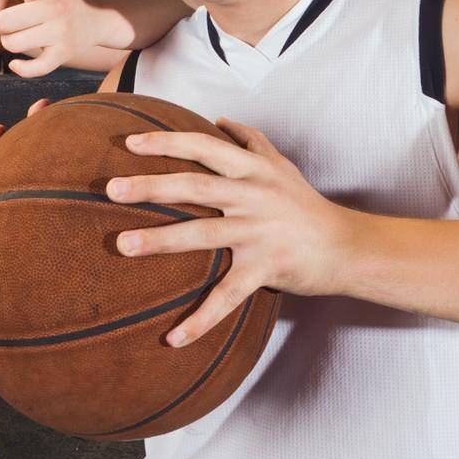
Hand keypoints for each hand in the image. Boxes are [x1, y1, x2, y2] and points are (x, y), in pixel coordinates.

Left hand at [0, 0, 124, 77]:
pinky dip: (20, 68)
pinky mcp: (63, 54)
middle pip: (2, 22)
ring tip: (20, 35)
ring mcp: (60, 33)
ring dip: (9, 41)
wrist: (96, 17)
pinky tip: (15, 63)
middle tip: (10, 22)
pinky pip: (34, 69)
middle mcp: (55, 9)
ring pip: (12, 44)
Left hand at [105, 117, 350, 347]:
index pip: (203, 147)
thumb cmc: (308, 205)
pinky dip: (200, 320)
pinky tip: (172, 338)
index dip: (167, 142)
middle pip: (193, 187)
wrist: (347, 247)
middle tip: (110, 189)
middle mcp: (253, 196)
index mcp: (253, 170)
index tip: (131, 143)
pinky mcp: (266, 269)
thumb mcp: (283, 166)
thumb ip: (252, 141)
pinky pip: (227, 296)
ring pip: (202, 235)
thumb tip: (221, 120)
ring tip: (122, 245)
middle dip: (149, 187)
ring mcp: (259, 233)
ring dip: (159, 240)